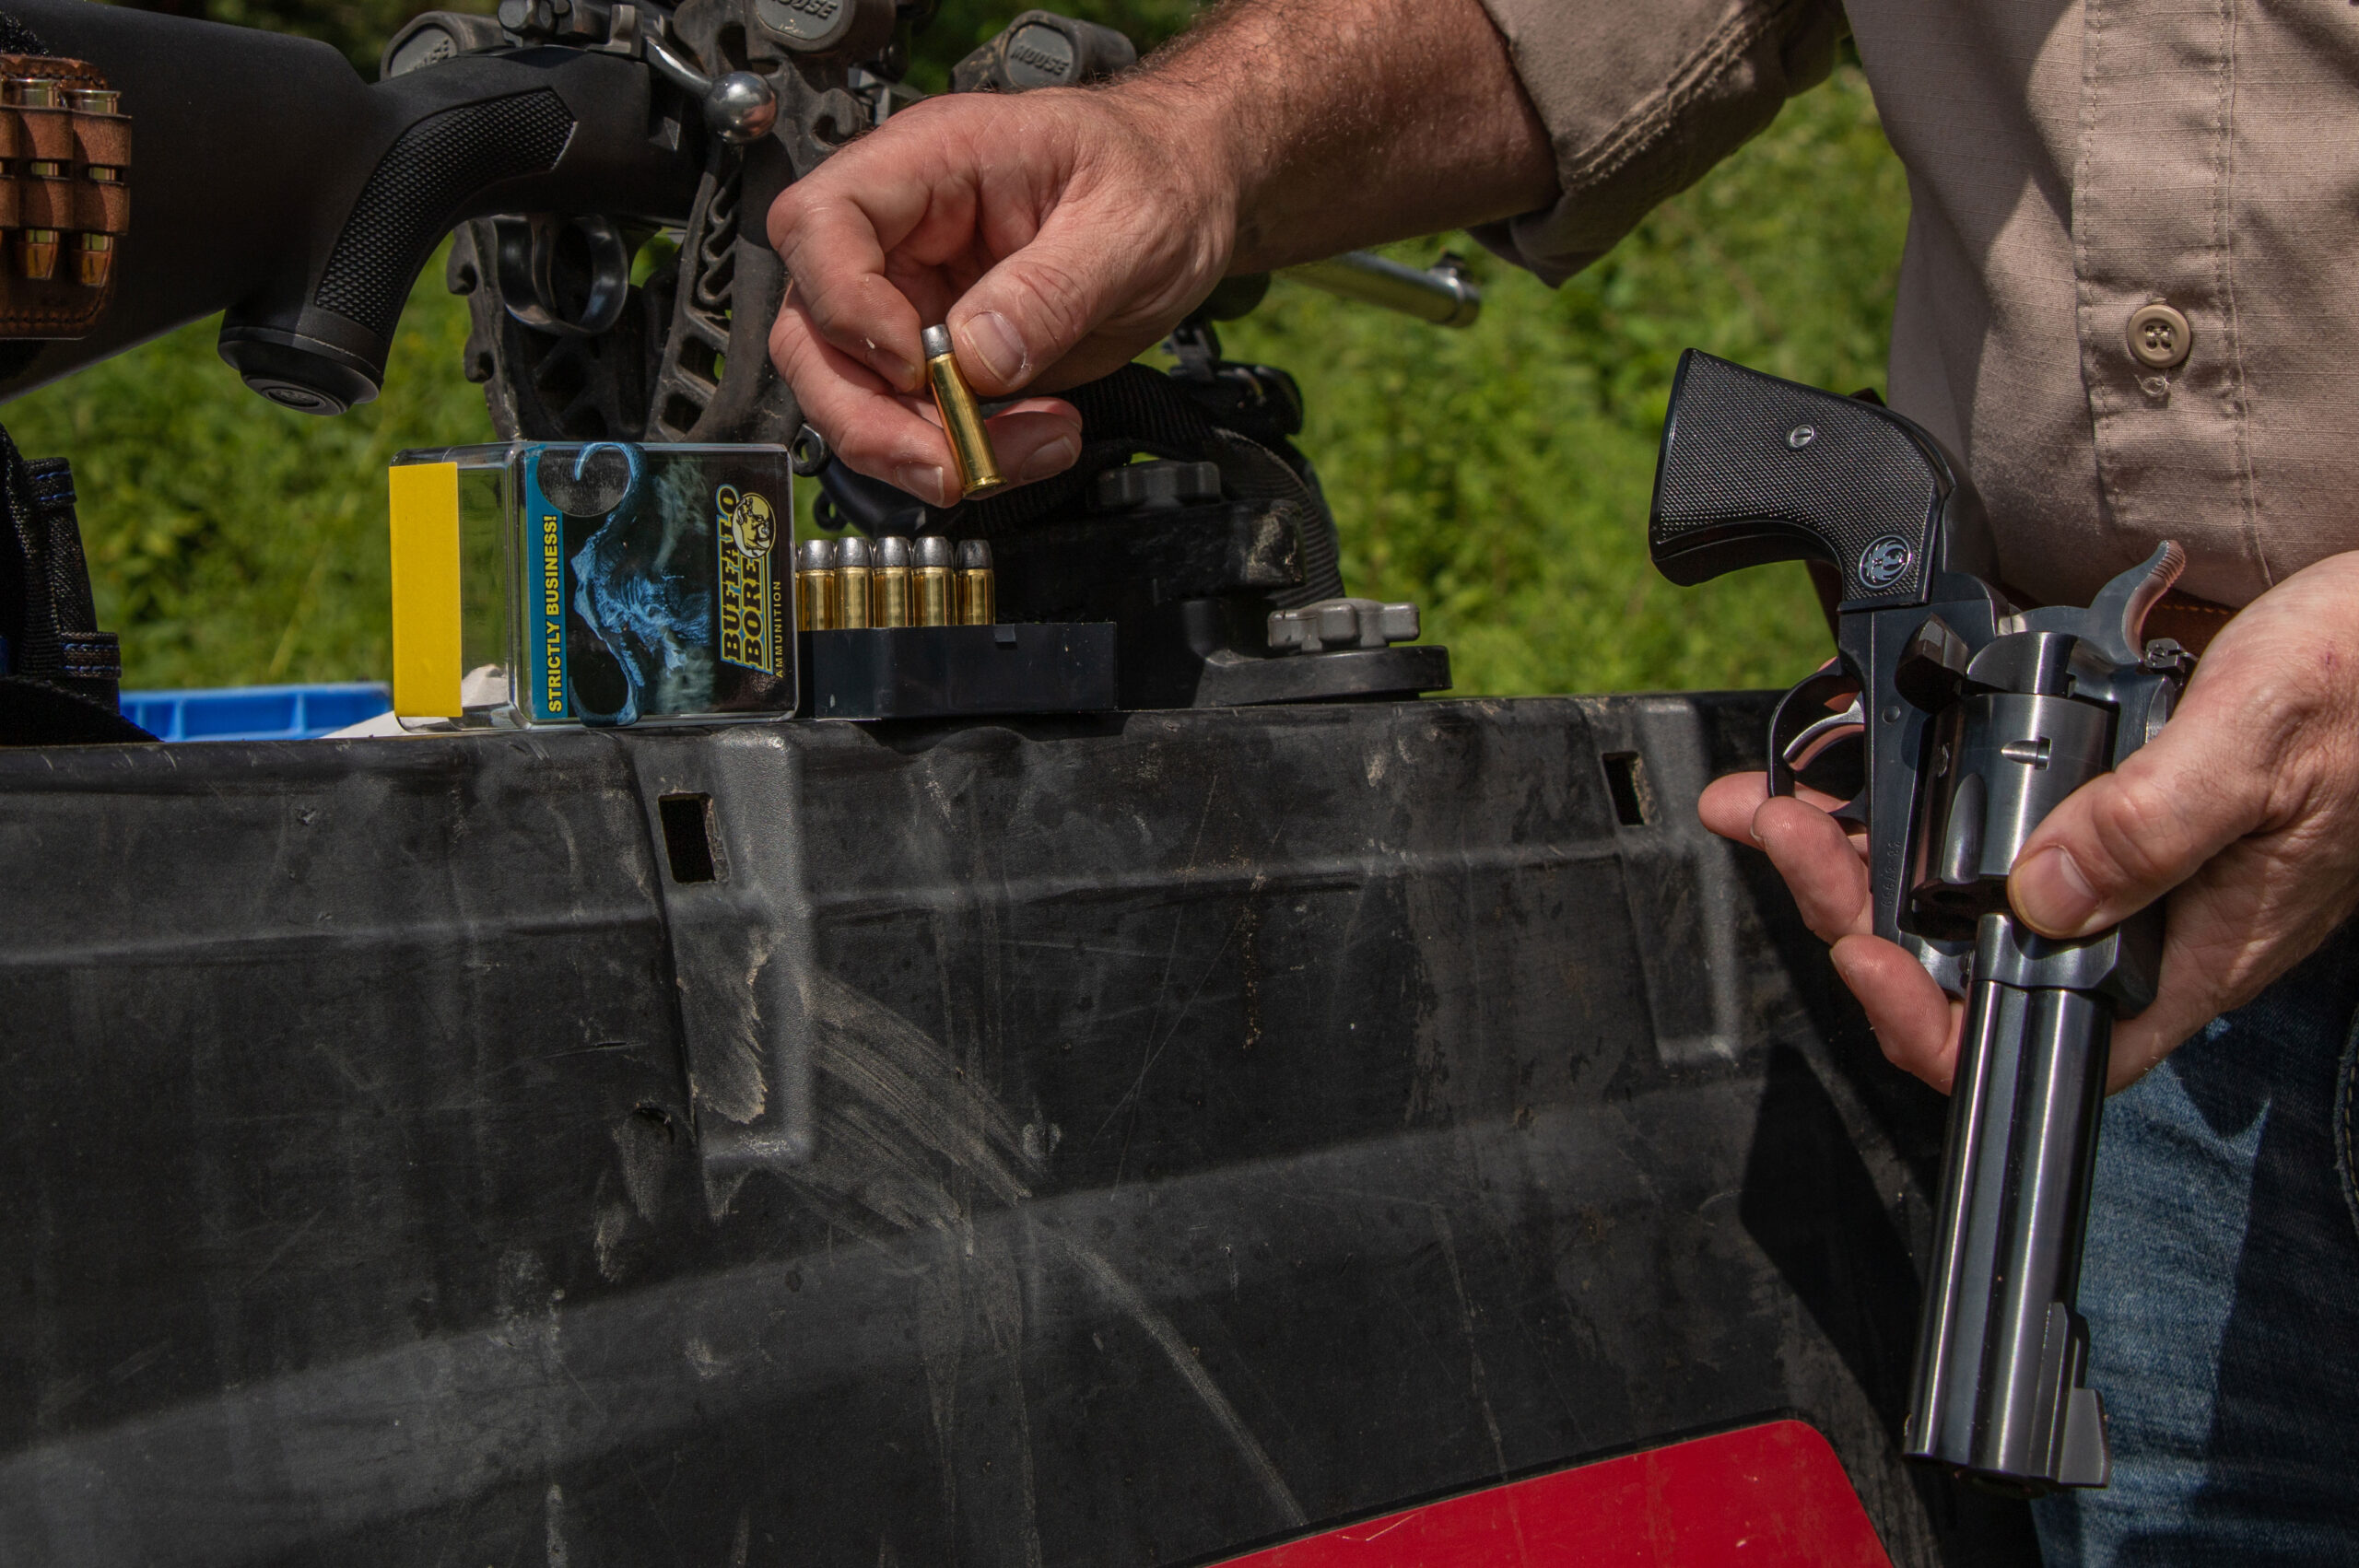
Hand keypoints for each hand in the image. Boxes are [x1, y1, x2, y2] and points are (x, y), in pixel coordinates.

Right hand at [766, 86, 1236, 505]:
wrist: (1188, 201)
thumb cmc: (1154, 178)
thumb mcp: (1128, 225)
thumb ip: (1052, 290)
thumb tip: (978, 359)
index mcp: (930, 164)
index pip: (819, 223)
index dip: (844, 304)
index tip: (914, 362)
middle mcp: (903, 235)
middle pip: (814, 334)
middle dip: (870, 418)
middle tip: (948, 464)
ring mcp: (916, 300)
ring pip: (856, 397)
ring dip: (928, 450)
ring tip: (1029, 447)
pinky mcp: (943, 359)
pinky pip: (919, 425)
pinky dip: (970, 457)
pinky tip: (1035, 439)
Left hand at [1700, 550, 2358, 1092]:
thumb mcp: (2258, 739)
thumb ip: (2156, 825)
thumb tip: (2044, 897)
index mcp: (2182, 947)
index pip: (2037, 1038)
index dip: (1930, 1024)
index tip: (1859, 951)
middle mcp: (2136, 921)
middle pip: (1963, 961)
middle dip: (1853, 905)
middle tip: (1779, 826)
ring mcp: (2113, 865)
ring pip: (1958, 893)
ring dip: (1857, 851)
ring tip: (1773, 799)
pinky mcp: (2098, 808)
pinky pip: (1982, 823)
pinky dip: (1902, 796)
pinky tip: (1849, 760)